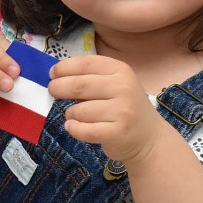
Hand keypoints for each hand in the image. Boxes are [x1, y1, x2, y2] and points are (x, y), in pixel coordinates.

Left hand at [49, 55, 167, 163]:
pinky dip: (73, 129)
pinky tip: (73, 127)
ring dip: (70, 114)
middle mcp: (123, 88)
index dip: (64, 67)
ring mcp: (122, 111)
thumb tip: (57, 76)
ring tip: (76, 116)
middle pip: (79, 85)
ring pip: (79, 110)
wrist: (149, 139)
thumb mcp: (115, 85)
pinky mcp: (117, 133)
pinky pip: (83, 129)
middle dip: (59, 87)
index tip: (52, 73)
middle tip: (52, 91)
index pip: (86, 63)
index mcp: (121, 71)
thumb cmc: (124, 108)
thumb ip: (91, 78)